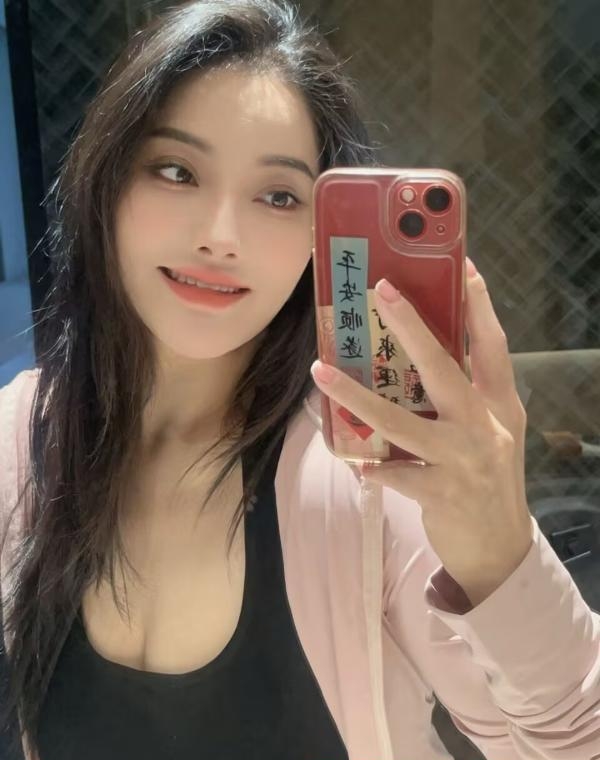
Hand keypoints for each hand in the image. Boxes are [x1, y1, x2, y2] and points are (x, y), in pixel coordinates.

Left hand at [310, 258, 532, 606]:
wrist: (500, 546)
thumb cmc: (488, 476)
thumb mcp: (493, 429)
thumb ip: (468, 394)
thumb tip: (424, 351)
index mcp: (500, 405)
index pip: (493, 346)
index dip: (479, 306)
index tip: (463, 265)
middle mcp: (486, 427)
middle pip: (446, 369)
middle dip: (414, 328)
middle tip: (383, 290)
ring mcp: (464, 462)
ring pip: (404, 424)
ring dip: (358, 398)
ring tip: (321, 372)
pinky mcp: (442, 495)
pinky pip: (398, 476)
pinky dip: (375, 468)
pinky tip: (356, 463)